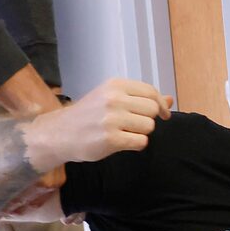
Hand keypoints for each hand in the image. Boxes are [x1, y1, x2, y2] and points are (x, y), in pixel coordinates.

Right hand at [28, 78, 171, 165]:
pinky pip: (141, 142)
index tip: (163, 114)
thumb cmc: (88, 115)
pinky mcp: (111, 139)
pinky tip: (122, 142)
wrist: (59, 133)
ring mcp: (112, 119)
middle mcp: (114, 99)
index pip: (151, 92)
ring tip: (123, 133)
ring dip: (140, 133)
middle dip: (147, 119)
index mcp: (115, 85)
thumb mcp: (111, 98)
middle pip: (152, 110)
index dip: (160, 105)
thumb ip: (141, 98)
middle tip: (132, 125)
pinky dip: (136, 145)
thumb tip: (169, 100)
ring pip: (148, 126)